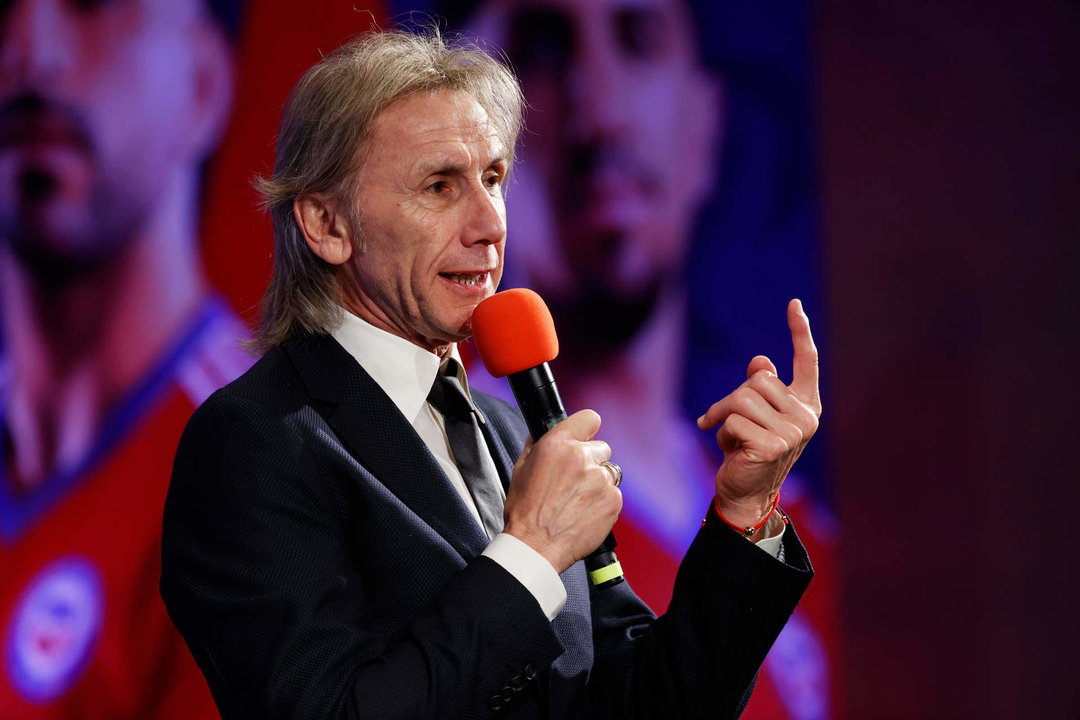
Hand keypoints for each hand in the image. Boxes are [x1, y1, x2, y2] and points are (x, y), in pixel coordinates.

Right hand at [504, 410, 622, 573]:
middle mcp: (582, 457)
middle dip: (591, 461)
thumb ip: (535, 446)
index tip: (586, 438)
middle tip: (575, 482)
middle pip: (601, 448)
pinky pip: (614, 494)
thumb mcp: (520, 469)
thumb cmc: (524, 511)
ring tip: (579, 501)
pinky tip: (586, 513)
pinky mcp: (613, 500)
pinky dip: (604, 502)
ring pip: (609, 472)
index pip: (590, 418)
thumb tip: (540, 433)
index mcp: (558, 444)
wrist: (535, 546)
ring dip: (599, 482)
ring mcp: (600, 479)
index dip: (587, 429)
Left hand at [697, 299, 820, 533]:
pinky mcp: (773, 446)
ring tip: (727, 436)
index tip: (793, 304)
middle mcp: (806, 417)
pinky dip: (720, 432)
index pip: (806, 362)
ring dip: (722, 415)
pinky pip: (733, 421)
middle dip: (732, 398)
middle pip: (758, 380)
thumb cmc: (748, 451)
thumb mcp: (753, 416)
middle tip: (725, 421)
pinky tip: (730, 450)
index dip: (799, 332)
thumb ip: (759, 388)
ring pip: (742, 398)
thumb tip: (761, 360)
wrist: (744, 493)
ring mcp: (793, 433)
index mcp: (805, 406)